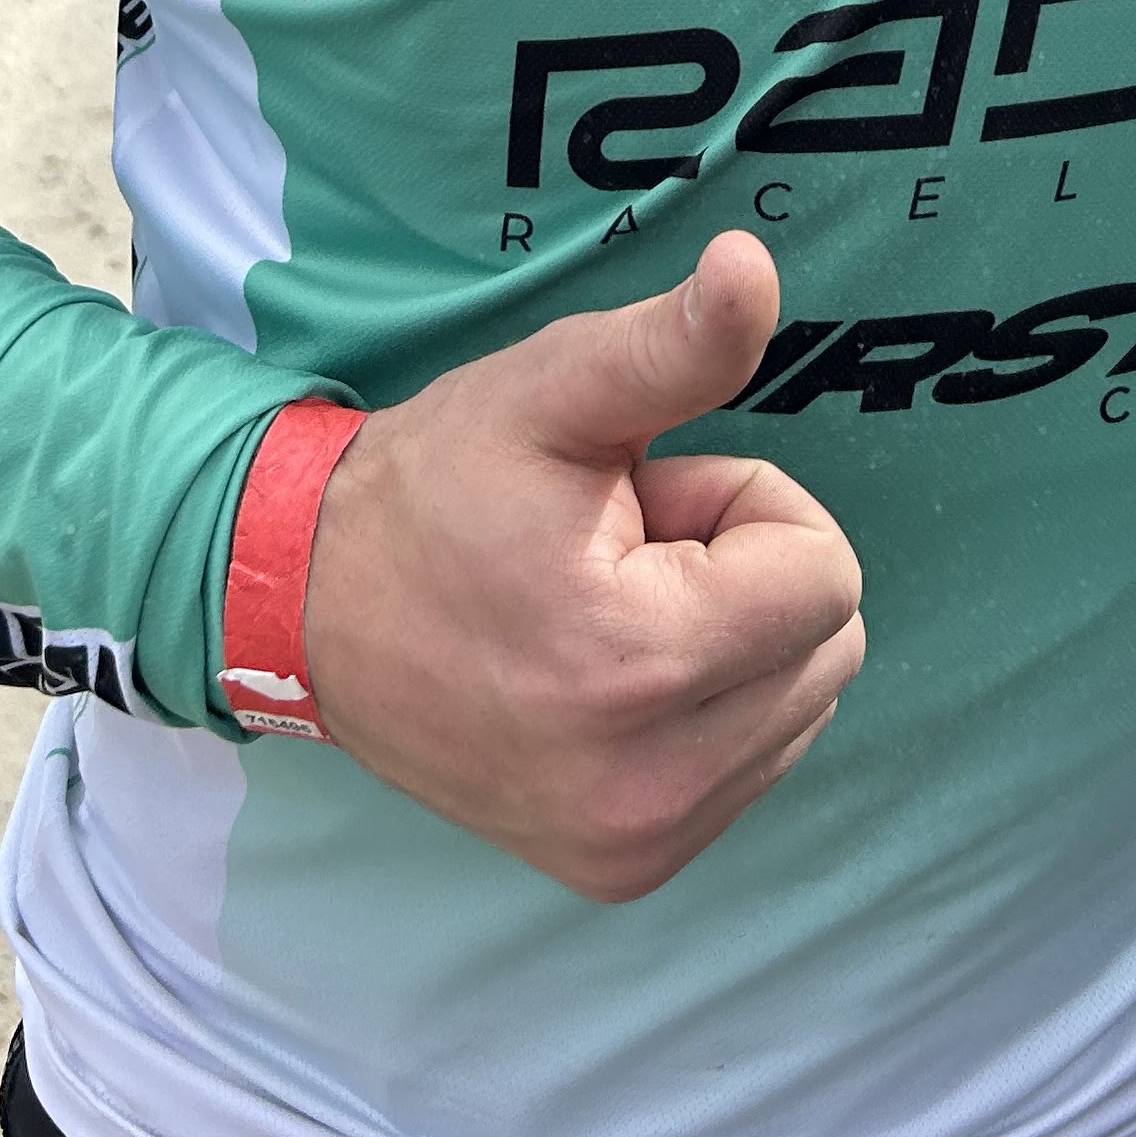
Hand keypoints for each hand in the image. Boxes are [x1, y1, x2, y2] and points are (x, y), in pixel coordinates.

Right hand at [298, 231, 864, 901]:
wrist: (309, 613)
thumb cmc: (437, 489)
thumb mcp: (553, 389)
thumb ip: (673, 343)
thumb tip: (756, 265)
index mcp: (644, 666)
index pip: (825, 572)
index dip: (739, 505)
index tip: (640, 503)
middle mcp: (651, 787)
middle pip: (825, 644)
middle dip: (743, 576)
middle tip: (621, 553)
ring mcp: (636, 843)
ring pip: (800, 705)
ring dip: (731, 642)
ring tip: (607, 607)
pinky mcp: (623, 871)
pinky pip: (752, 766)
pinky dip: (710, 707)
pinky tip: (609, 673)